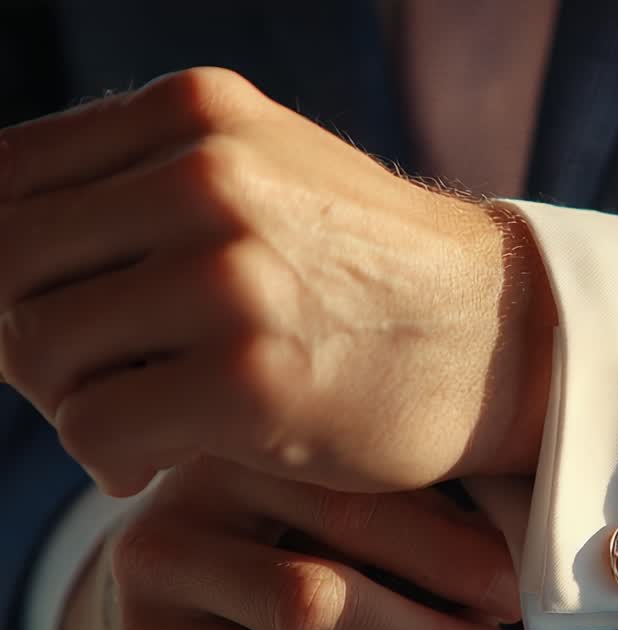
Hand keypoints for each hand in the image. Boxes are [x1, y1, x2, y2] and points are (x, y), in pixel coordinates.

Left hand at [0, 67, 555, 496]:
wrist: (498, 336)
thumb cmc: (369, 269)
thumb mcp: (264, 176)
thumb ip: (139, 186)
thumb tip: (0, 263)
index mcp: (200, 114)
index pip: (5, 180)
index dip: (11, 264)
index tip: (64, 311)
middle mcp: (210, 177)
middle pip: (7, 266)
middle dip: (32, 336)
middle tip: (98, 375)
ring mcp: (232, 278)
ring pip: (35, 349)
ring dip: (72, 400)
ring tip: (139, 412)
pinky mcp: (251, 381)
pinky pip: (92, 428)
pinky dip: (108, 457)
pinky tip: (159, 457)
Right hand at [62, 457, 519, 629]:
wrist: (191, 581)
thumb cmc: (305, 527)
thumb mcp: (346, 493)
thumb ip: (415, 501)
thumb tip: (523, 555)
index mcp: (226, 462)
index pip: (351, 510)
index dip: (451, 557)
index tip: (518, 592)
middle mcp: (162, 542)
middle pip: (316, 604)